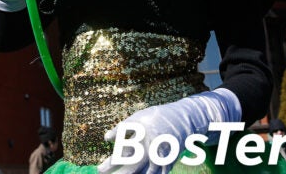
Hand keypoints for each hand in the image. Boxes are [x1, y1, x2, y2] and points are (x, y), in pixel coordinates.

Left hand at [97, 88, 241, 173]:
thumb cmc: (157, 117)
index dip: (111, 163)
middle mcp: (153, 149)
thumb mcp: (137, 118)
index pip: (123, 154)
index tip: (100, 169)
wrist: (185, 120)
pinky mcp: (169, 163)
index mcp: (143, 137)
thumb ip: (121, 129)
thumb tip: (106, 139)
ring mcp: (162, 158)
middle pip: (134, 168)